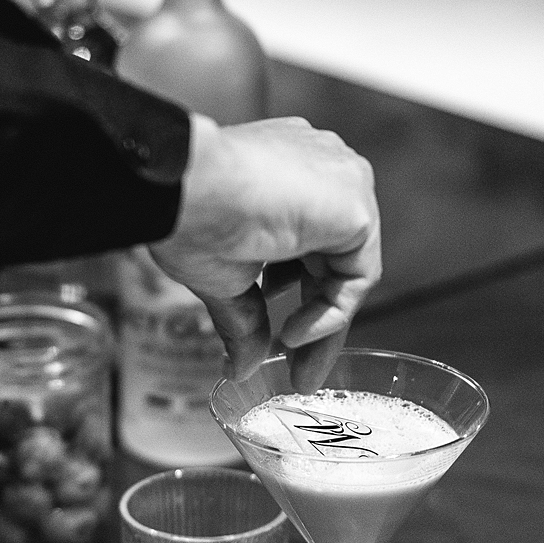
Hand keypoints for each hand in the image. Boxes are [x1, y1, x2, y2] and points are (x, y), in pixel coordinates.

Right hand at [150, 116, 380, 378]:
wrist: (185, 185)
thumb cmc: (189, 213)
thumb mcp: (221, 276)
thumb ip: (244, 320)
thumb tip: (240, 367)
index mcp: (287, 174)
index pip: (307, 248)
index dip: (296, 300)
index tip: (281, 344)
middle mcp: (322, 171)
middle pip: (330, 263)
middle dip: (313, 320)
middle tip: (299, 371)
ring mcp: (343, 183)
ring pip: (347, 269)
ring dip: (323, 322)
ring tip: (295, 358)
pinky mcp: (356, 206)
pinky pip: (358, 274)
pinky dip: (333, 311)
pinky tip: (295, 334)